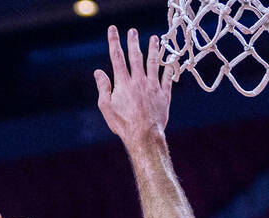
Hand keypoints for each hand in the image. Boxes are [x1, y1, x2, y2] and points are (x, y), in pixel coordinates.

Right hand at [95, 27, 172, 146]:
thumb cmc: (123, 124)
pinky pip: (167, 78)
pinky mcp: (164, 95)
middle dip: (133, 42)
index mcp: (123, 83)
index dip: (114, 41)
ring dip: (153, 50)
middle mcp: (139, 81)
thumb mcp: (106, 107)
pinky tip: (170, 61)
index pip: (117, 57)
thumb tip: (98, 72)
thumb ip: (103, 87)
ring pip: (153, 63)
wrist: (144, 136)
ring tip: (154, 38)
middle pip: (135, 56)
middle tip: (132, 31)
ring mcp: (153, 87)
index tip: (113, 30)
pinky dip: (169, 69)